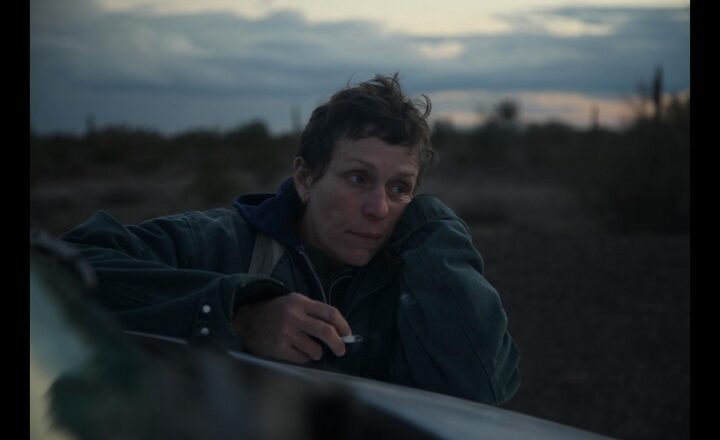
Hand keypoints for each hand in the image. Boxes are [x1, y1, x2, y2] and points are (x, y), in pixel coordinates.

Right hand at [233, 292, 350, 363]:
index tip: (347, 334)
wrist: (246, 320)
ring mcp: (285, 332)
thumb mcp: (293, 303)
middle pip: (326, 331)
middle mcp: (293, 316)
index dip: (343, 325)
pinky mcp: (278, 348)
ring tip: (309, 348)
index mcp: (300, 302)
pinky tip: (296, 351)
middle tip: (341, 350)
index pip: (330, 313)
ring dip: (317, 352)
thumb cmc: (275, 312)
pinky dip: (304, 358)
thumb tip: (339, 330)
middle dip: (338, 344)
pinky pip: (302, 359)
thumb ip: (313, 313)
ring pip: (316, 349)